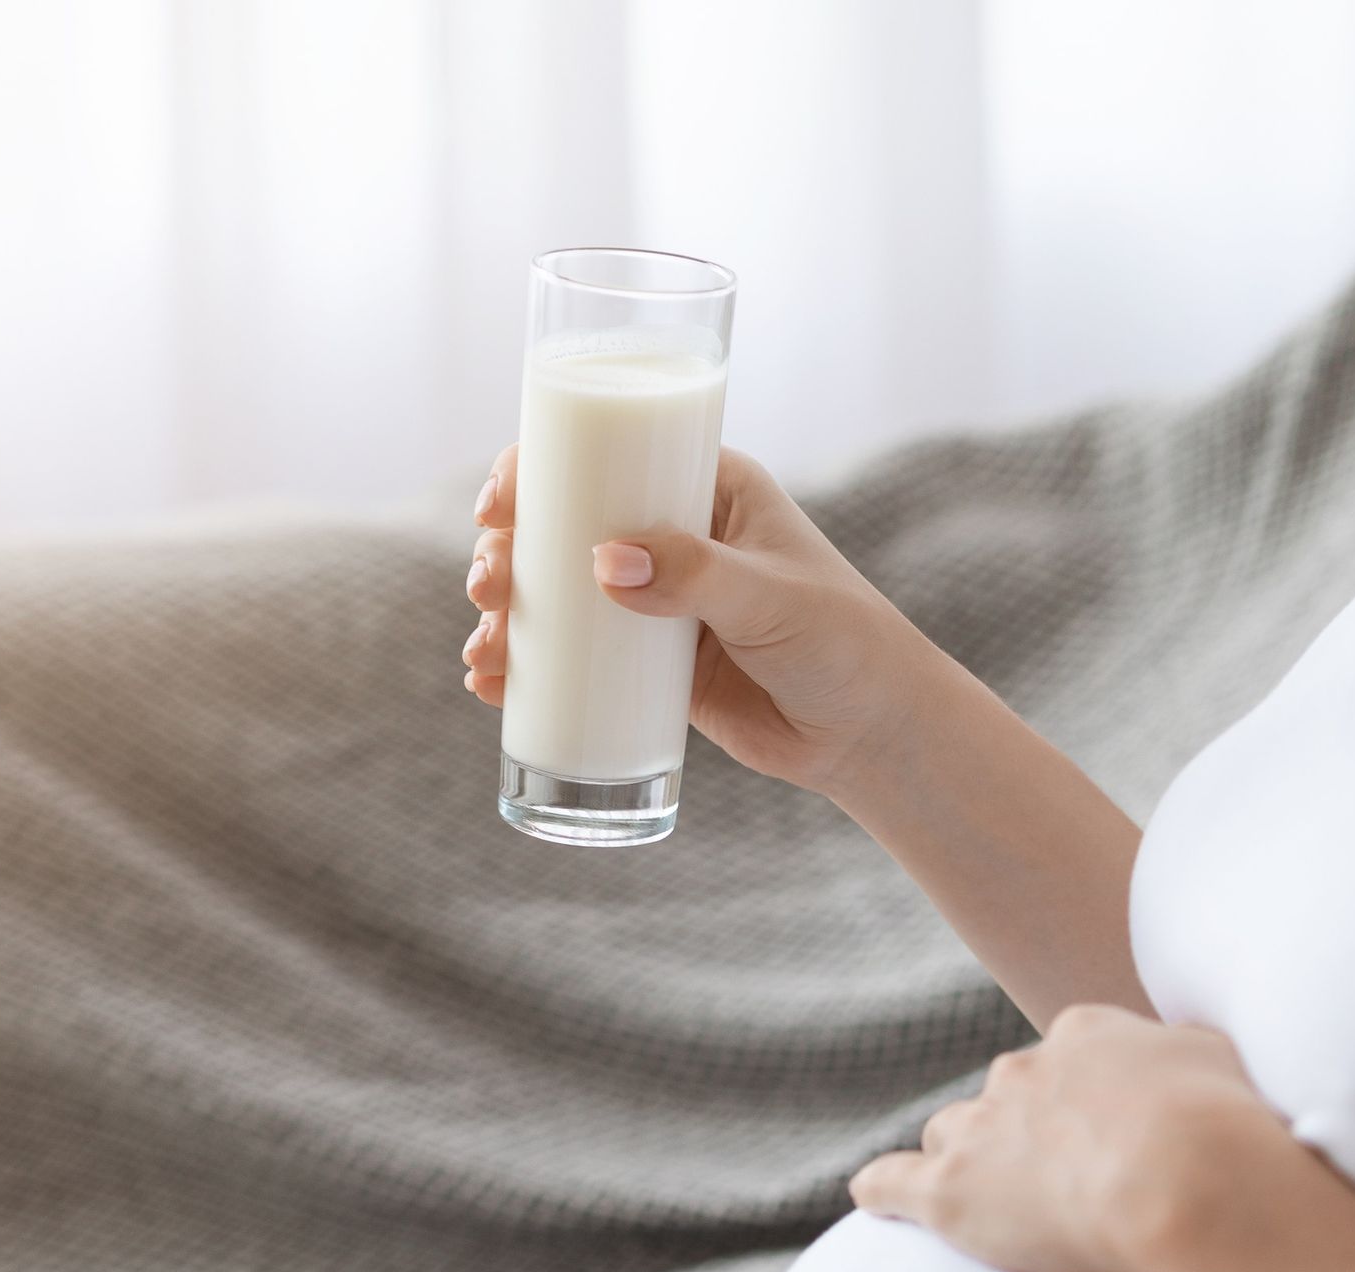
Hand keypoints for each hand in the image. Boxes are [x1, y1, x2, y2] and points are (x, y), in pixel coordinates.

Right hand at [462, 444, 954, 795]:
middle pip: (563, 523)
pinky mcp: (648, 665)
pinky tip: (490, 685)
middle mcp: (672, 535)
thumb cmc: (841, 643)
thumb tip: (602, 563)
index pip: (607, 452)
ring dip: (507, 613)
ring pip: (558, 592)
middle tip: (490, 589)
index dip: (538, 469)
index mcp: (706, 486)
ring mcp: (656, 601)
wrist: (868, 734)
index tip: (498, 506)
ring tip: (486, 651)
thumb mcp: (770, 597)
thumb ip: (694, 576)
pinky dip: (527, 668)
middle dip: (507, 552)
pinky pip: (573, 656)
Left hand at [850, 1005, 1293, 1271]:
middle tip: (1063, 1182)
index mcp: (1087, 1036)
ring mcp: (982, 1130)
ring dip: (965, 1161)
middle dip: (1025, 1132)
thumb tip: (1191, 1063)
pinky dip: (882, 1189)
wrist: (1192, 1180)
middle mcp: (1023, 1072)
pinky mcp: (949, 1192)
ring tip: (987, 1203)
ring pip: (951, 1134)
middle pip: (1007, 1096)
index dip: (1083, 1102)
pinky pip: (890, 1182)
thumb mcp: (1227, 1065)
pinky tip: (876, 1198)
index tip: (1104, 1138)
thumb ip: (1191, 1058)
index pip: (1067, 1060)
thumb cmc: (1230, 1129)